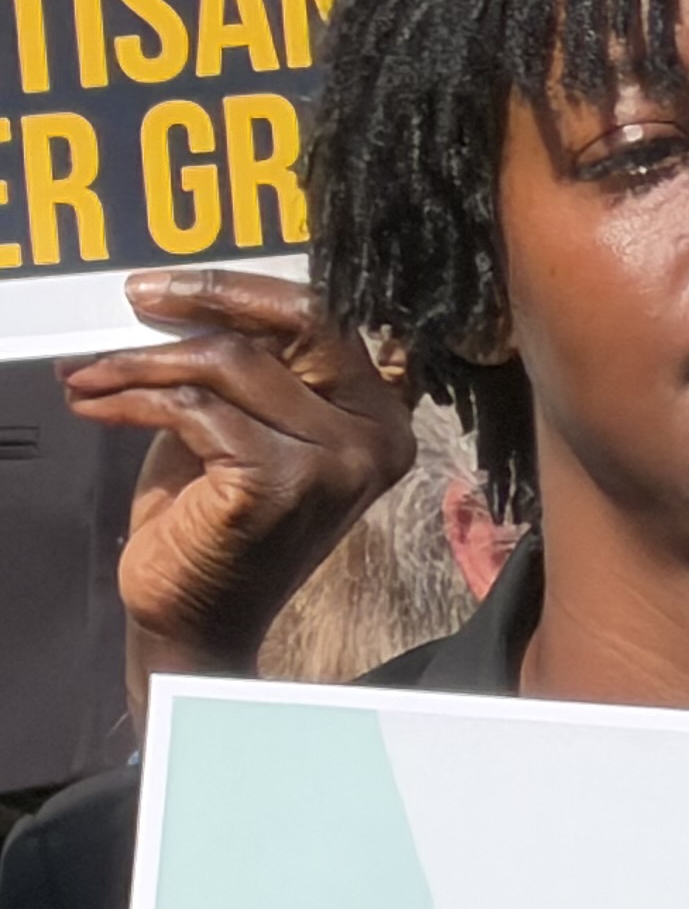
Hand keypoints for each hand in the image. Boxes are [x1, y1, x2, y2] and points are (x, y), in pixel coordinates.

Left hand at [64, 268, 412, 686]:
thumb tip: (189, 301)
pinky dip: (134, 401)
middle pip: (299, 324)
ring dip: (144, 362)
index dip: (244, 291)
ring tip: (88, 371)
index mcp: (380, 415)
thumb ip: (244, 373)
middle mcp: (374, 434)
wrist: (194, 622)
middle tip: (136, 297)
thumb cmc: (210, 524)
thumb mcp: (238, 430)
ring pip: (232, 364)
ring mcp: (334, 462)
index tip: (168, 286)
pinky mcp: (280, 485)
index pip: (325, 319)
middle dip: (208, 298)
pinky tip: (94, 405)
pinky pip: (198, 413)